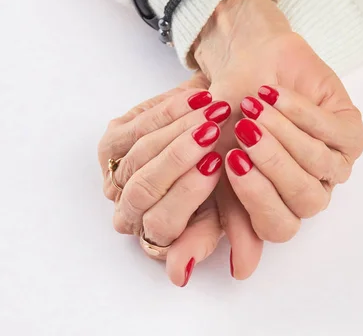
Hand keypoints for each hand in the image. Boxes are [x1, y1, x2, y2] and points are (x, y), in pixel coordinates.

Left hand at [98, 73, 227, 285]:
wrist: (218, 130)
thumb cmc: (228, 170)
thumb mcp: (238, 201)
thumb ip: (240, 233)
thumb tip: (241, 271)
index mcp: (161, 235)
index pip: (163, 225)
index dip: (188, 194)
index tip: (217, 166)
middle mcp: (132, 211)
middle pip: (144, 189)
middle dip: (179, 159)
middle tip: (213, 134)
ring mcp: (117, 175)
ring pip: (140, 154)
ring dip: (178, 131)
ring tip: (214, 112)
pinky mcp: (112, 142)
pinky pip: (135, 126)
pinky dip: (169, 111)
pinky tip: (198, 100)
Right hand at [194, 0, 362, 278]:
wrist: (248, 65)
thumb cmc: (231, 115)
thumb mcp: (212, 164)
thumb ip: (210, 217)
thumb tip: (198, 273)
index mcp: (278, 206)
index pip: (278, 227)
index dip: (255, 198)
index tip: (229, 160)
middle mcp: (310, 190)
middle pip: (306, 201)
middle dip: (274, 164)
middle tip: (246, 130)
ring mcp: (334, 163)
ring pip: (322, 167)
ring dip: (286, 134)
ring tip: (256, 106)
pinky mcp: (351, 132)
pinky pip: (338, 134)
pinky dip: (303, 114)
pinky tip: (275, 94)